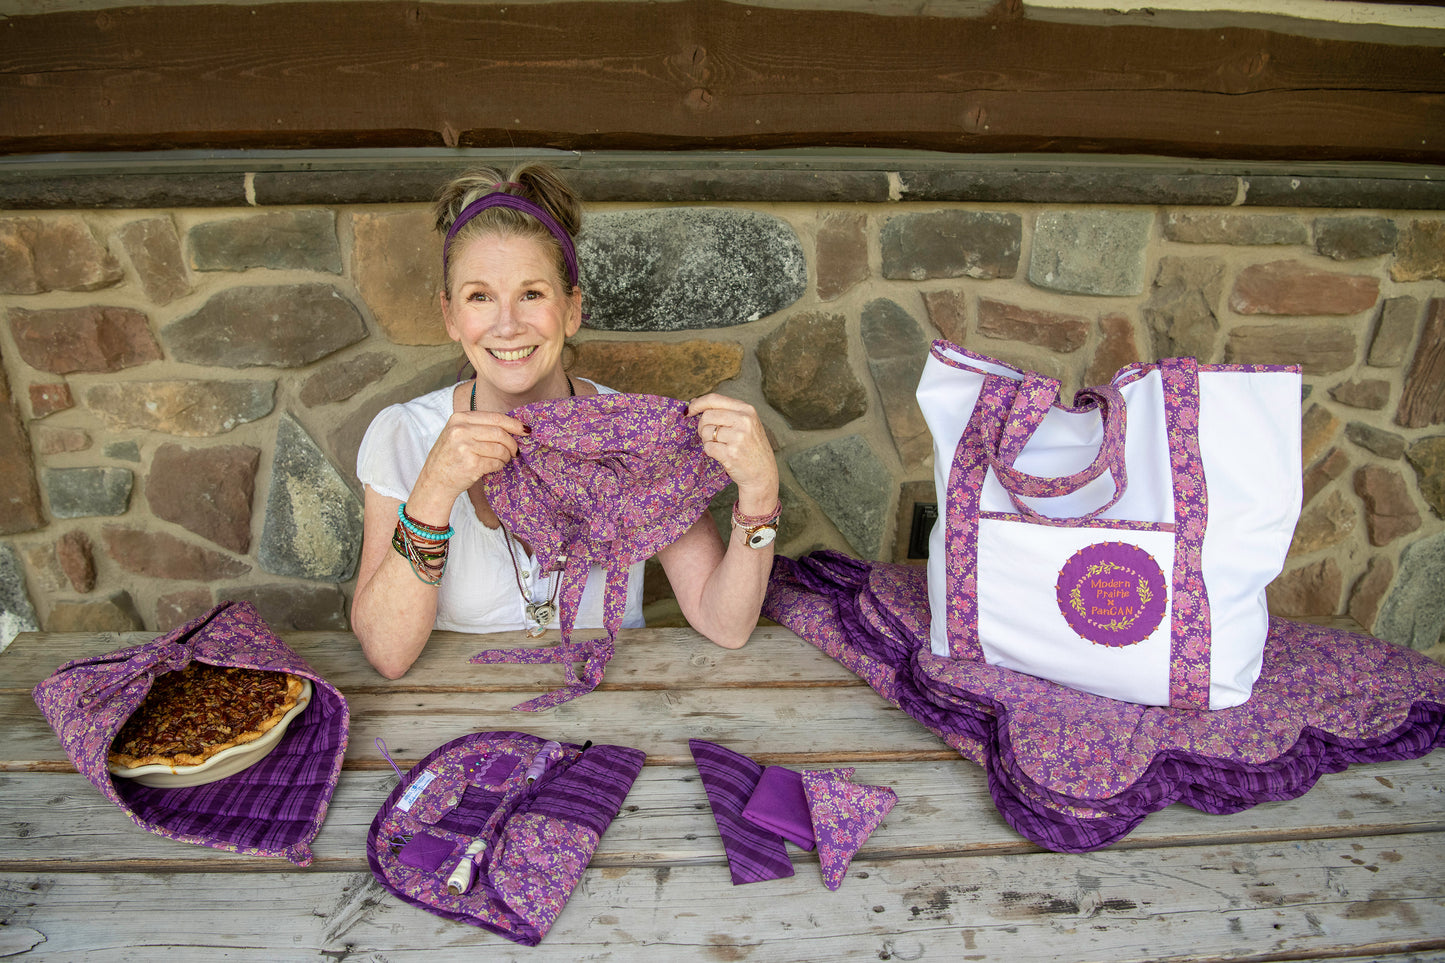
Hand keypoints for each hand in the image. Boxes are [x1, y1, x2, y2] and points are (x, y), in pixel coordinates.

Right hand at [411, 410, 527, 510]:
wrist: (434, 481)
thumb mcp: (458, 433)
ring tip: (501, 460)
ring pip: (500, 449)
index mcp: (459, 418)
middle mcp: (460, 430)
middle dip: (513, 443)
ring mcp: (465, 447)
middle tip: (515, 451)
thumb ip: (480, 426)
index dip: (514, 424)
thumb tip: (514, 426)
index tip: (525, 430)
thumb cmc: (450, 457)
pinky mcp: (471, 464)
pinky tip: (491, 467)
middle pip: (500, 433)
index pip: (495, 417)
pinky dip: (499, 466)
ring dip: (506, 457)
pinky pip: (496, 463)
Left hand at [688, 394, 778, 511]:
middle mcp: (744, 420)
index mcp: (746, 409)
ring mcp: (738, 437)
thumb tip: (694, 402)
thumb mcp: (745, 423)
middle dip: (702, 427)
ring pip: (706, 432)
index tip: (689, 410)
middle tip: (710, 436)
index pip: (714, 399)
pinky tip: (722, 455)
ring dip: (707, 440)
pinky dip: (710, 452)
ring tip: (721, 446)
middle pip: (707, 416)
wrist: (763, 473)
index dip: (697, 404)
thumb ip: (724, 411)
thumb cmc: (751, 447)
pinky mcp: (731, 453)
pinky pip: (708, 447)